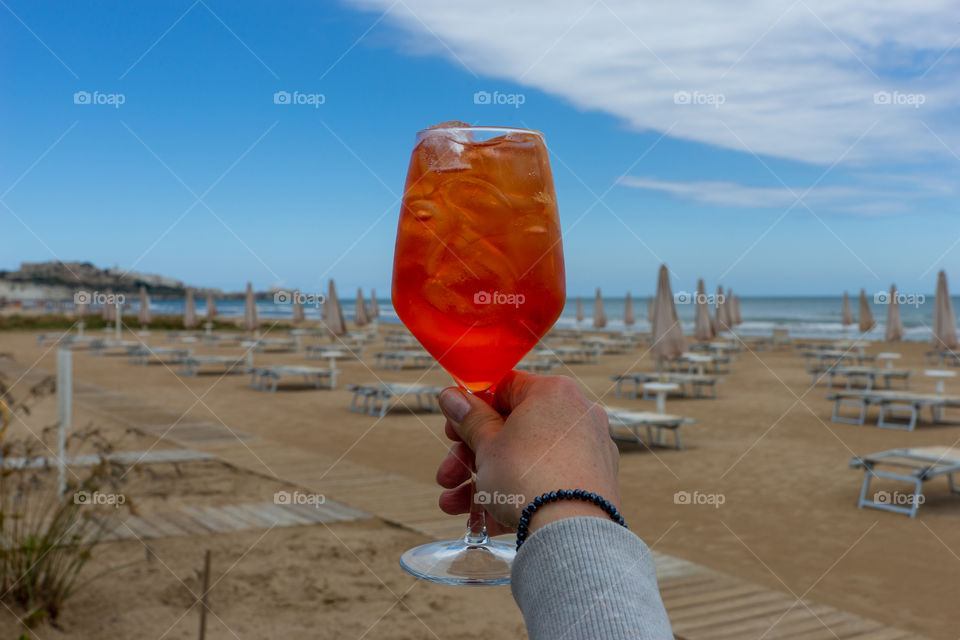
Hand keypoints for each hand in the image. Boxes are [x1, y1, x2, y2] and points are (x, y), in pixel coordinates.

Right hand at [436, 371, 620, 536]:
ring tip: (455, 505)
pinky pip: (548, 481)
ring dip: (485, 480)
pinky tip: (484, 519)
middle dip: (473, 455)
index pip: (505, 388)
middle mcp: (577, 414)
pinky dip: (518, 494)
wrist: (571, 532)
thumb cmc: (527, 479)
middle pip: (513, 428)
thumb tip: (451, 396)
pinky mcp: (594, 483)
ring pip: (527, 459)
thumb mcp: (486, 446)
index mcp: (552, 392)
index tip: (453, 429)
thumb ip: (469, 418)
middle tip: (448, 474)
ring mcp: (589, 449)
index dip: (473, 409)